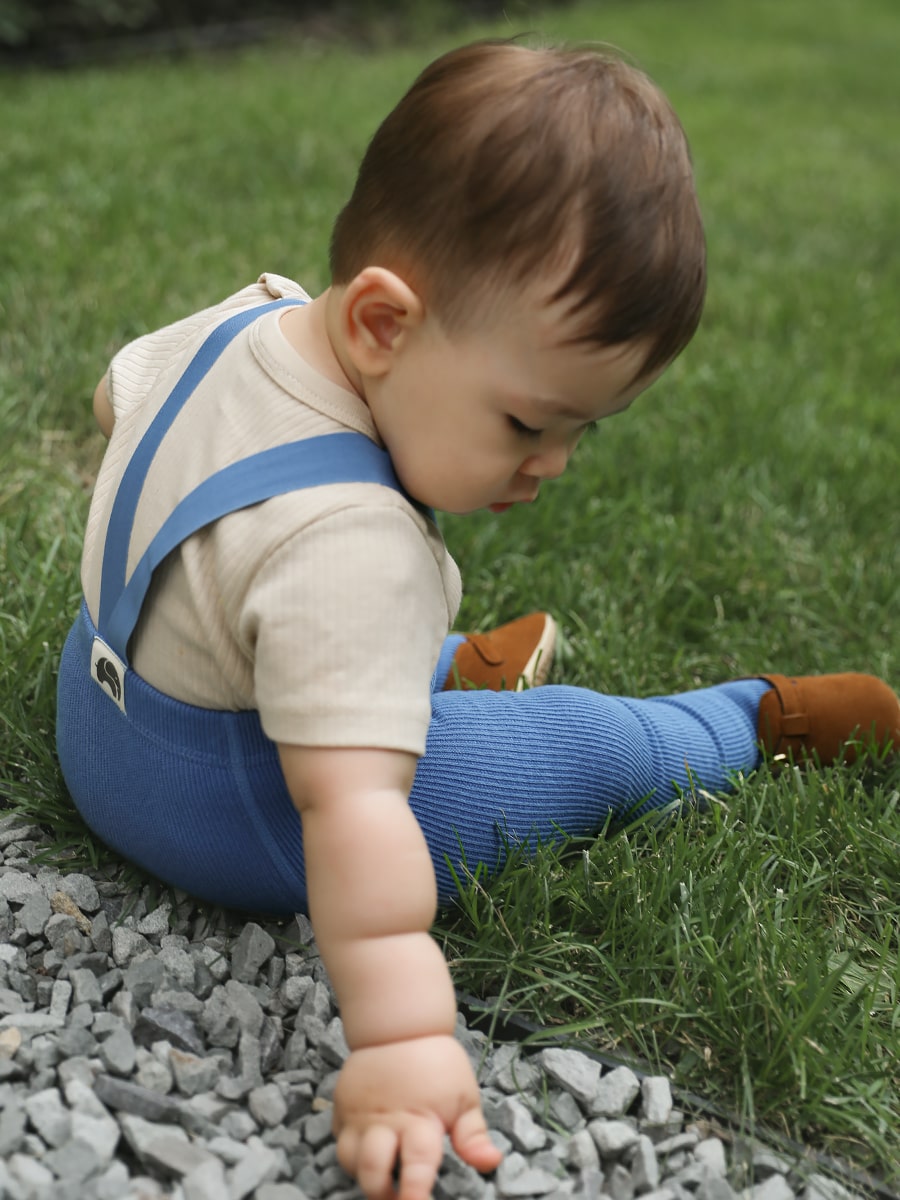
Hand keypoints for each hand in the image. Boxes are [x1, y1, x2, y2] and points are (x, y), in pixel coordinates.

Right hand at [332, 1034, 502, 1199]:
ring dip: (365, 1175)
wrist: (399, 1024)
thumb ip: (473, 1136)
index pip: (416, 1169)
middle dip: (382, 1195)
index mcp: (419, 1122)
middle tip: (398, 1197)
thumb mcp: (464, 1097)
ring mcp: (359, 1115)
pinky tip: (368, 1150)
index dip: (415, 1196)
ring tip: (384, 1176)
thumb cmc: (436, 1062)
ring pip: (349, 1160)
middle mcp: (385, 1122)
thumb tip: (491, 1163)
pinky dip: (351, 1152)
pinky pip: (338, 1140)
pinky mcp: (342, 1107)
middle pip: (373, 1172)